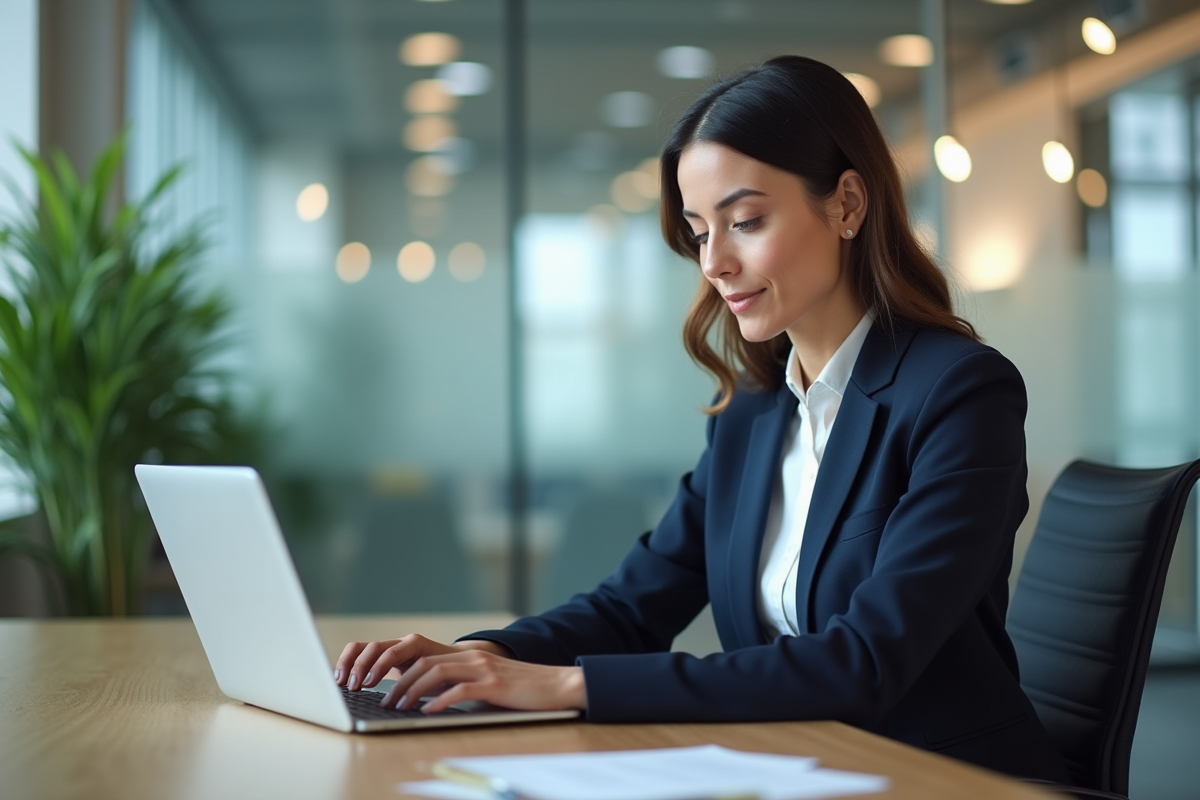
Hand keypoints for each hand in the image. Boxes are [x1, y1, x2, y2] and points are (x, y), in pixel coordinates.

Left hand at [381, 649, 586, 713]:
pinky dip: (440, 701)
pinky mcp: (494, 684)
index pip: (427, 659)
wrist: (557, 684)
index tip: (390, 691)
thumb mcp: (490, 683)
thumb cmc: (523, 689)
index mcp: (471, 656)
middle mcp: (474, 657)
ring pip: (437, 673)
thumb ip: (466, 685)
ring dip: (413, 691)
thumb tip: (436, 700)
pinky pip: (460, 690)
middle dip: (401, 683)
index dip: (404, 674)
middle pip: (425, 664)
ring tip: (400, 707)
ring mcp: (484, 669)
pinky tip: (428, 711)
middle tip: (387, 701)